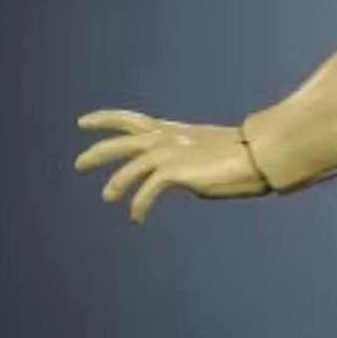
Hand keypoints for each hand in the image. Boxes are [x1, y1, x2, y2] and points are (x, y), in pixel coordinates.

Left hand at [74, 108, 267, 224]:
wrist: (257, 154)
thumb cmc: (243, 155)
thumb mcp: (205, 151)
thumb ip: (184, 158)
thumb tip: (174, 177)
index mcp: (171, 129)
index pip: (130, 119)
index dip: (104, 119)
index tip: (83, 122)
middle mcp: (165, 138)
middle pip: (119, 143)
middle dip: (96, 153)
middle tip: (78, 165)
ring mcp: (167, 153)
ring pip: (127, 168)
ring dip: (115, 184)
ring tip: (107, 197)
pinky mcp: (173, 172)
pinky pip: (146, 193)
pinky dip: (139, 206)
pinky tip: (137, 218)